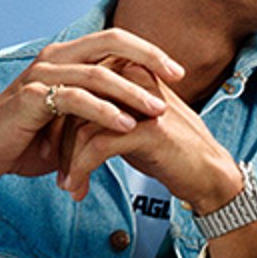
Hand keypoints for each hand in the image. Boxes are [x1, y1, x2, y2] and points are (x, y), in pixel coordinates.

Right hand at [0, 30, 182, 248]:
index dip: (147, 50)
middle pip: (110, 42)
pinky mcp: (31, 98)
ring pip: (97, 73)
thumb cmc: (29, 139)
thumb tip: (143, 113)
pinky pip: (75, 99)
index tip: (177, 70)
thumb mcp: (73, 121)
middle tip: (178, 76)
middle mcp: (54, 57)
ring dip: (131, 92)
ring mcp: (41, 74)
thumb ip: (102, 109)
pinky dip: (104, 111)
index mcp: (66, 56)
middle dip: (148, 56)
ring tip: (158, 111)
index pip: (114, 40)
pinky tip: (125, 125)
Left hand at [58, 61, 242, 208]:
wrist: (208, 174)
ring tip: (65, 184)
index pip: (77, 86)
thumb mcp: (131, 121)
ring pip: (81, 127)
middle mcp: (135, 79)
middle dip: (56, 139)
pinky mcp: (148, 130)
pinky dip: (81, 170)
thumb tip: (63, 115)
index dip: (56, 118)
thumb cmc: (168, 150)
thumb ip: (103, 109)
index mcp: (129, 70)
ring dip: (67, 160)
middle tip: (49, 166)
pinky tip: (77, 187)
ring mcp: (142, 103)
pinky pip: (97, 147)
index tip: (48, 146)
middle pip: (74, 104)